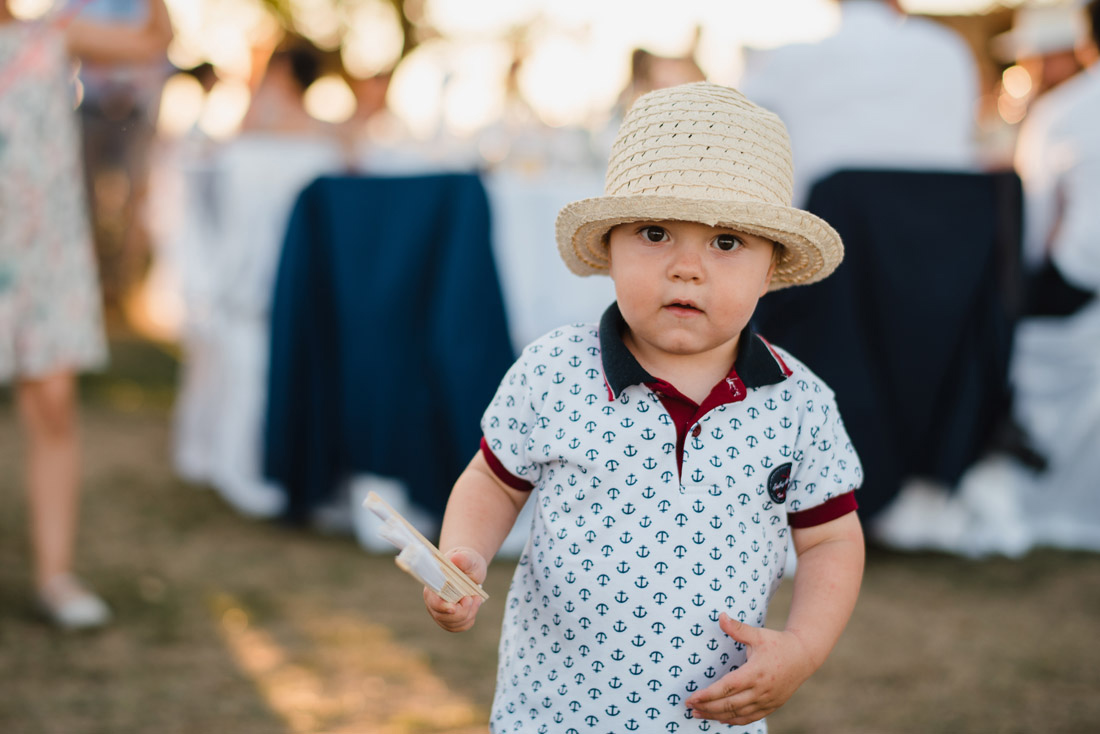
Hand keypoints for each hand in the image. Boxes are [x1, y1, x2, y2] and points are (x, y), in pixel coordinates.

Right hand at [422, 546, 486, 632]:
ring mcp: (440, 613)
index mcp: (433, 586)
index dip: (442, 607)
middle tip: (474, 597)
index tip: (453, 607)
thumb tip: (456, 558)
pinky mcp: (449, 620)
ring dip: (469, 613)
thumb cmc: (467, 562)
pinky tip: (474, 606)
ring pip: (453, 624)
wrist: (470, 569)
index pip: (433, 602)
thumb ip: (463, 559)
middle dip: (462, 611)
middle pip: (443, 617)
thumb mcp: (468, 558)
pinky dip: (469, 619)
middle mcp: (433, 602)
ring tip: (476, 598)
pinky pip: (459, 627)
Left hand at [685, 613, 816, 725]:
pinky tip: (720, 719)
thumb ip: (737, 628)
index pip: (727, 688)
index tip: (692, 698)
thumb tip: (720, 616)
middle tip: (689, 707)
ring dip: (716, 716)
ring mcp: (767, 701)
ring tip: (698, 714)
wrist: (803, 657)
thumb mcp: (758, 634)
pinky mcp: (771, 706)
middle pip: (729, 705)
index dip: (708, 695)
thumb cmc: (778, 644)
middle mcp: (761, 690)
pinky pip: (749, 718)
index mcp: (755, 673)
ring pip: (738, 714)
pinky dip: (733, 721)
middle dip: (707, 708)